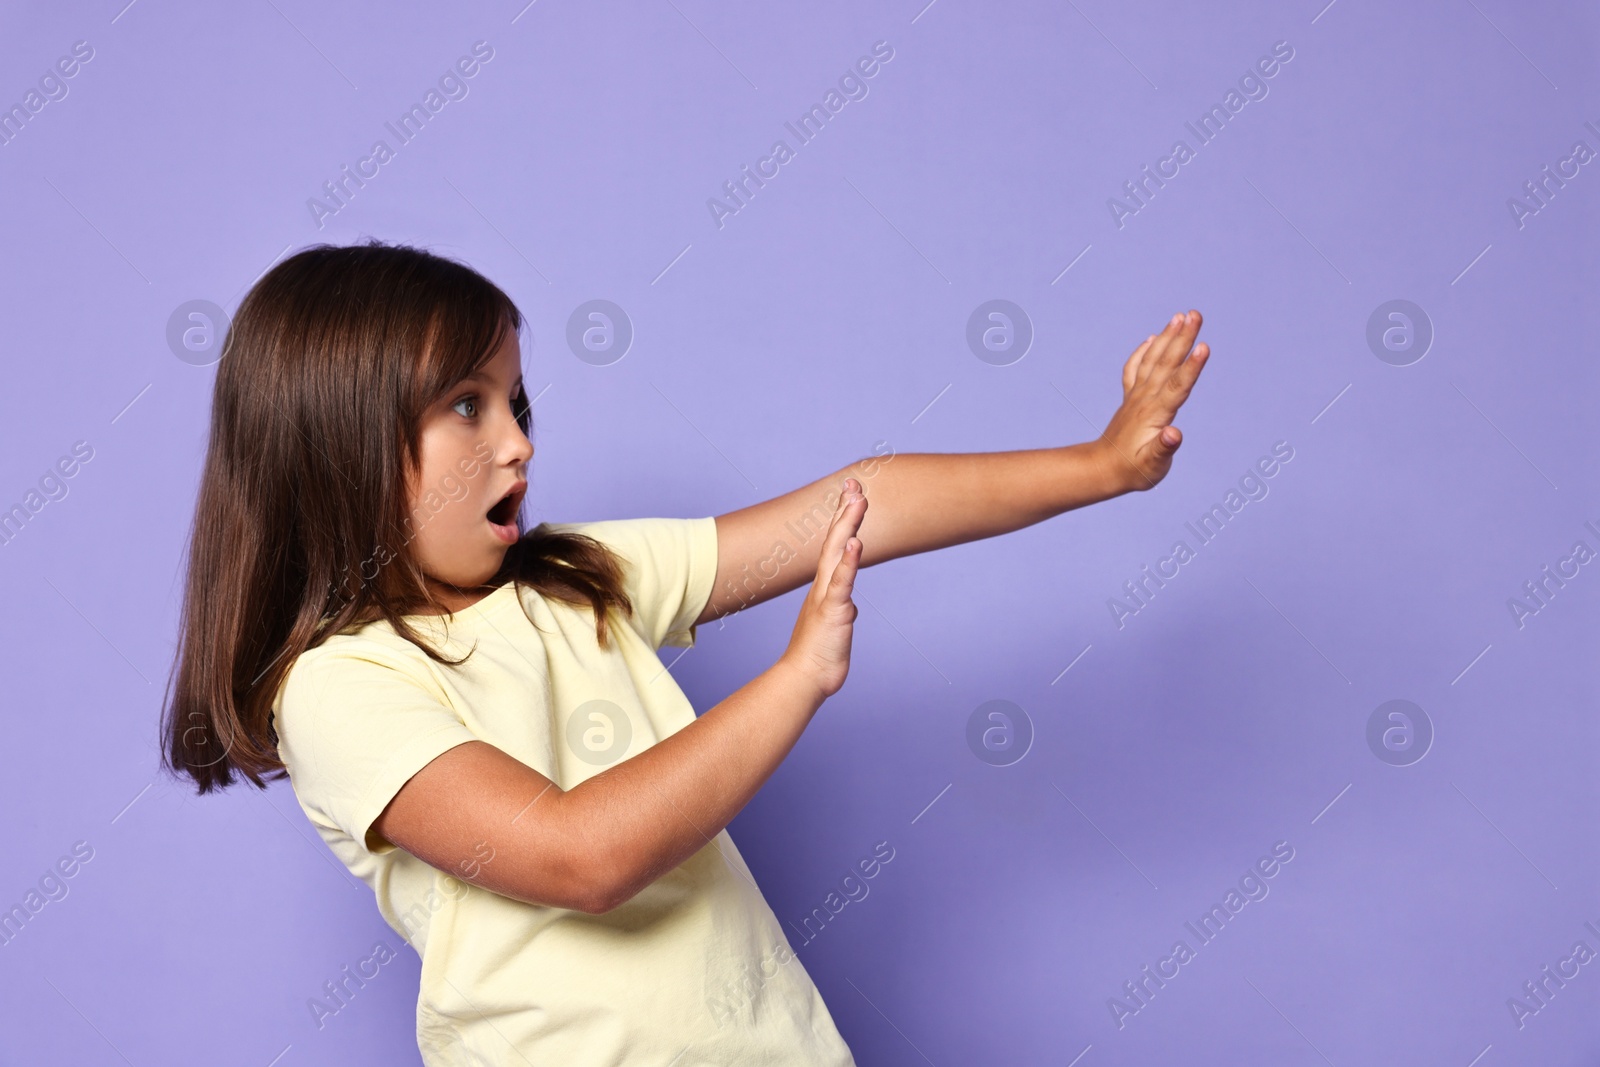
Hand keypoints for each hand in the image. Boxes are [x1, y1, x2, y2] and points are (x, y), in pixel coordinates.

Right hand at [779, 478, 865, 700]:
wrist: (805, 678)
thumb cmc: (820, 654)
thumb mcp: (835, 626)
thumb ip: (841, 610)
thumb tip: (850, 605)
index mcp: (826, 587)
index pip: (836, 547)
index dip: (843, 520)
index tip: (851, 495)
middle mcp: (824, 585)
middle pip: (836, 540)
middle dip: (845, 511)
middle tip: (854, 484)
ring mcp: (827, 596)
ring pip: (838, 554)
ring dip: (848, 525)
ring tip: (858, 499)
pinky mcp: (832, 610)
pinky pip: (842, 582)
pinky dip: (849, 562)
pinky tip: (856, 542)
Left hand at [1097, 309, 1210, 492]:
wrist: (1103, 469)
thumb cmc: (1133, 471)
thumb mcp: (1152, 467)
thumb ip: (1163, 449)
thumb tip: (1174, 433)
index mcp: (1156, 414)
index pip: (1177, 386)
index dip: (1192, 367)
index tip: (1204, 346)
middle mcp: (1146, 400)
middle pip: (1167, 364)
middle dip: (1182, 338)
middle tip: (1195, 314)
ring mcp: (1137, 397)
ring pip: (1153, 360)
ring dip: (1167, 337)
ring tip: (1180, 316)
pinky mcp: (1131, 399)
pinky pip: (1135, 369)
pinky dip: (1143, 352)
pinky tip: (1151, 339)